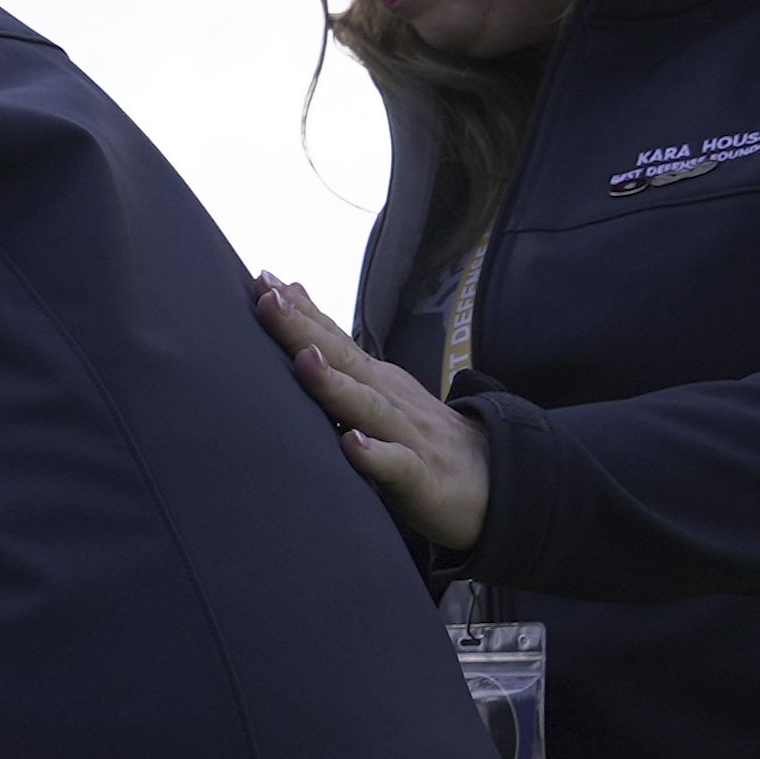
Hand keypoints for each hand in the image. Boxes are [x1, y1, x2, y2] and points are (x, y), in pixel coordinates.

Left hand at [253, 272, 489, 552]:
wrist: (497, 478)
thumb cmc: (418, 433)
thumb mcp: (378, 389)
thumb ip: (338, 354)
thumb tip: (293, 298)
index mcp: (374, 378)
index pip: (333, 338)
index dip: (298, 311)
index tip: (262, 280)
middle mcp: (388, 398)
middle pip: (343, 360)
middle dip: (304, 329)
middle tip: (268, 299)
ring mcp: (406, 435)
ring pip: (367, 406)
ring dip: (335, 383)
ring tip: (305, 361)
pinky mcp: (422, 476)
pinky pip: (397, 465)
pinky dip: (375, 455)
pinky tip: (352, 445)